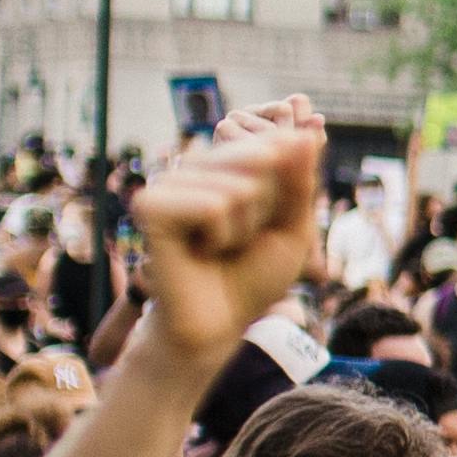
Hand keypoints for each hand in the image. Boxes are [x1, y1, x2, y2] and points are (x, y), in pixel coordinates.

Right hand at [129, 109, 323, 360]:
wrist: (218, 323)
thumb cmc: (254, 276)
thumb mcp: (293, 225)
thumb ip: (299, 179)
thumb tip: (306, 133)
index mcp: (224, 164)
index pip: (278, 145)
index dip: (287, 192)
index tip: (266, 225)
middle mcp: (194, 166)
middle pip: (264, 162)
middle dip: (268, 210)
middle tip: (242, 241)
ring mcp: (169, 181)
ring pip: (240, 187)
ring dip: (243, 228)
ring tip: (220, 247)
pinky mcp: (151, 204)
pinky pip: (214, 205)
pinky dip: (221, 236)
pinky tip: (200, 251)